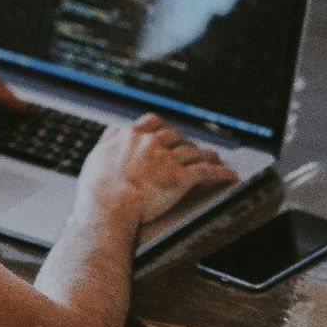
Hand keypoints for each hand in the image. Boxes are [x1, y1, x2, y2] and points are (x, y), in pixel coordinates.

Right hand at [76, 114, 237, 227]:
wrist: (108, 204)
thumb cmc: (97, 188)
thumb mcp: (97, 155)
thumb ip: (108, 140)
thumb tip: (113, 130)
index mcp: (131, 136)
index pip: (152, 122)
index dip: (162, 126)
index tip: (167, 130)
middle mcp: (151, 143)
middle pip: (174, 136)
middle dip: (184, 141)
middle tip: (191, 147)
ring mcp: (167, 159)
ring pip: (192, 152)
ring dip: (205, 154)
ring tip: (214, 157)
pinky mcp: (180, 177)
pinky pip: (205, 172)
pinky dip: (220, 172)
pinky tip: (229, 174)